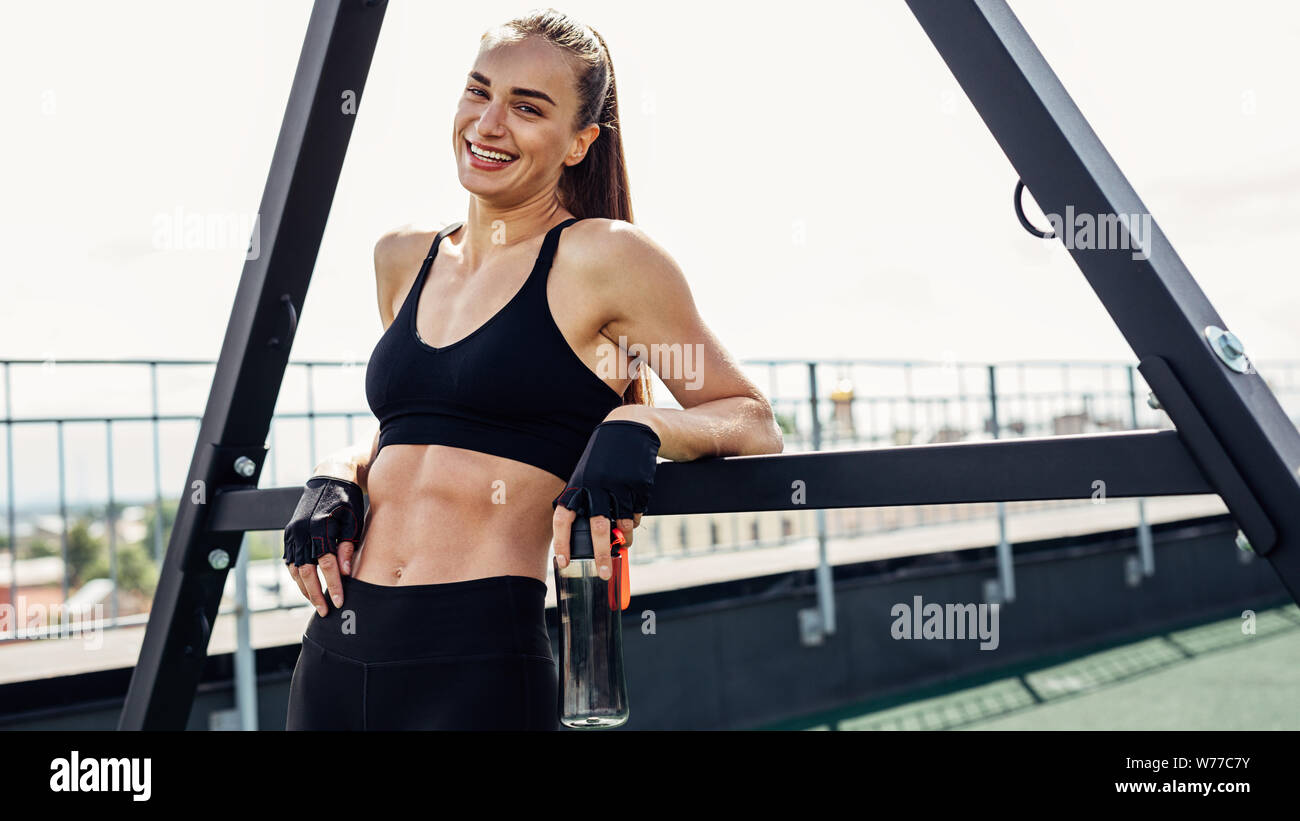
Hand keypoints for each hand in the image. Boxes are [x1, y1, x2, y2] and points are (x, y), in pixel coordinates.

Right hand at [282, 476, 364, 616]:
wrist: (330, 478)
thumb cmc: (348, 501)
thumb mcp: (354, 522)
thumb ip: (348, 548)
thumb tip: (346, 574)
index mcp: (319, 527)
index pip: (326, 565)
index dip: (333, 586)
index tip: (340, 602)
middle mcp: (302, 531)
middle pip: (306, 572)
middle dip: (316, 594)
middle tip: (326, 611)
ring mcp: (292, 532)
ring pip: (294, 569)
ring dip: (305, 589)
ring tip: (317, 603)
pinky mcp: (289, 533)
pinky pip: (290, 561)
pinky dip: (297, 576)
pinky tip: (307, 587)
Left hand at [552, 419, 659, 579]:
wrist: (629, 429)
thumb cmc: (603, 458)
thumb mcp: (586, 475)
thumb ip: (584, 503)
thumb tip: (588, 537)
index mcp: (578, 485)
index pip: (563, 519)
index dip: (561, 543)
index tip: (562, 562)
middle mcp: (596, 487)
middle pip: (597, 529)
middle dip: (601, 554)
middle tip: (604, 573)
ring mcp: (619, 486)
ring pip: (622, 524)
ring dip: (624, 539)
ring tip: (625, 545)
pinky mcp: (639, 486)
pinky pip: (637, 514)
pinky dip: (635, 521)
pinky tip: (633, 519)